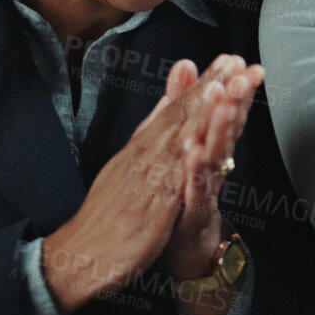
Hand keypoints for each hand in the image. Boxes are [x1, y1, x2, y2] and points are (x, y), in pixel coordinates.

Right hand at [38, 55, 253, 314]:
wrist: (79, 256)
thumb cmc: (109, 212)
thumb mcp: (130, 164)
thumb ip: (151, 131)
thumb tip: (169, 102)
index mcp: (143, 149)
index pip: (177, 109)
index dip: (205, 82)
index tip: (230, 58)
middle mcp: (145, 159)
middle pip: (180, 117)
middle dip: (210, 86)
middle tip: (235, 59)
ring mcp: (147, 183)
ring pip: (177, 142)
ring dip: (201, 114)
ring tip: (223, 87)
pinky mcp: (149, 212)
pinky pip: (169, 186)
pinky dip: (184, 165)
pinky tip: (198, 149)